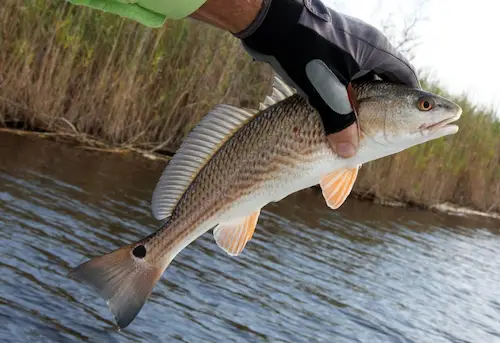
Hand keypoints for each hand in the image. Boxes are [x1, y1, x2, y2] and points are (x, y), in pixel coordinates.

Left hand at [234, 0, 419, 157]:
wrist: (271, 22)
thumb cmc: (303, 51)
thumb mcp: (325, 90)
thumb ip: (339, 122)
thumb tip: (348, 152)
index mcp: (376, 50)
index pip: (406, 78)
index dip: (411, 103)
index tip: (410, 125)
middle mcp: (366, 46)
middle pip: (385, 81)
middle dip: (384, 108)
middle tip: (382, 132)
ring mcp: (347, 46)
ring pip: (362, 80)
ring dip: (360, 102)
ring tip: (356, 126)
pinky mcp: (328, 49)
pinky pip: (345, 75)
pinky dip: (344, 93)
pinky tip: (332, 109)